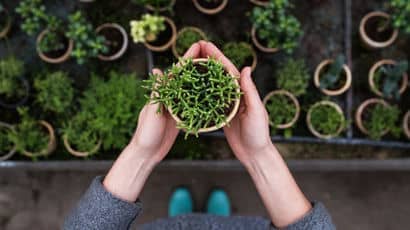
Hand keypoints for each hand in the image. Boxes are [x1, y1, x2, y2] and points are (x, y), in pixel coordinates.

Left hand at [127, 42, 201, 163]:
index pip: (177, 72)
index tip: (198, 46)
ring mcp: (175, 108)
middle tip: (210, 53)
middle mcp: (169, 98)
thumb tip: (158, 70)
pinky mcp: (179, 118)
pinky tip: (210, 96)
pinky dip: (200, 99)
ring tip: (214, 71)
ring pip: (191, 90)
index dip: (188, 58)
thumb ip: (157, 93)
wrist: (146, 153)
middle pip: (186, 78)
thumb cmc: (146, 133)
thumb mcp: (152, 111)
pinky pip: (192, 105)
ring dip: (201, 80)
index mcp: (162, 94)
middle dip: (197, 64)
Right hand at [199, 41, 273, 165]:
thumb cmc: (259, 134)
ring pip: (212, 85)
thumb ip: (250, 91)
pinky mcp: (222, 115)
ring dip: (202, 74)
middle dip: (207, 60)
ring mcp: (227, 105)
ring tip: (189, 64)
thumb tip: (245, 68)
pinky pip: (209, 100)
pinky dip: (201, 93)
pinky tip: (191, 89)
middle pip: (218, 74)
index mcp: (243, 91)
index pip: (228, 69)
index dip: (217, 56)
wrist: (254, 154)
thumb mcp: (256, 111)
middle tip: (194, 48)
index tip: (206, 45)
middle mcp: (235, 95)